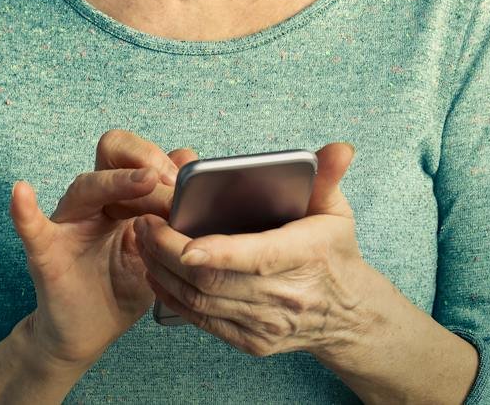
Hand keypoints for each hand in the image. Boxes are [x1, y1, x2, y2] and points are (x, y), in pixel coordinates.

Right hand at [9, 129, 199, 371]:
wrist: (88, 333)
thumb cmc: (121, 287)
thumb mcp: (156, 248)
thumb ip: (169, 210)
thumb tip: (189, 160)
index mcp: (121, 197)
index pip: (137, 157)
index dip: (162, 163)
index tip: (185, 183)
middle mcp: (93, 201)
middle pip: (110, 152)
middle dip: (142, 159)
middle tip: (168, 182)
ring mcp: (68, 224)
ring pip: (86, 187)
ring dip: (118, 182)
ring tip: (145, 181)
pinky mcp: (47, 254)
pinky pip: (32, 228)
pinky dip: (25, 210)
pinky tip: (21, 193)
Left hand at [135, 141, 375, 358]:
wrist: (347, 316)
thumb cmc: (334, 252)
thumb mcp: (336, 211)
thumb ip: (328, 176)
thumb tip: (340, 148)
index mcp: (304, 257)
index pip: (254, 257)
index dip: (214, 251)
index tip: (177, 237)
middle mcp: (284, 297)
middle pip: (213, 281)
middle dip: (168, 252)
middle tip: (143, 222)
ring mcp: (265, 325)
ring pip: (201, 302)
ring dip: (163, 271)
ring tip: (142, 241)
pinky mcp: (251, 342)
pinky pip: (202, 321)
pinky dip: (173, 297)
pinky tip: (156, 273)